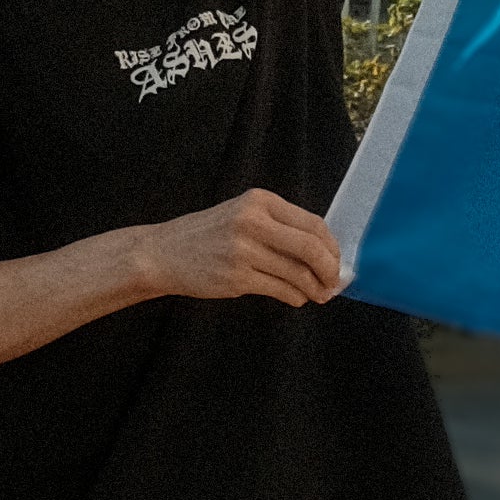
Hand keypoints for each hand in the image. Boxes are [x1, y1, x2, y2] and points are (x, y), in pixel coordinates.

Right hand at [141, 189, 342, 307]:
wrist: (162, 253)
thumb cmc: (208, 235)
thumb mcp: (243, 215)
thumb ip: (279, 226)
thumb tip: (324, 251)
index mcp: (260, 202)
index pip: (313, 224)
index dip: (332, 247)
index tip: (336, 261)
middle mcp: (252, 222)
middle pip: (310, 247)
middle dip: (330, 269)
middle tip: (334, 282)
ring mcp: (243, 250)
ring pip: (298, 273)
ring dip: (315, 288)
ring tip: (319, 295)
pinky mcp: (236, 278)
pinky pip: (280, 290)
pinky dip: (295, 297)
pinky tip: (297, 298)